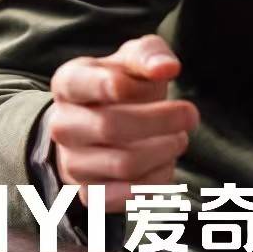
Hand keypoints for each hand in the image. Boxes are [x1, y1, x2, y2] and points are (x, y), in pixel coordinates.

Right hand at [46, 34, 198, 209]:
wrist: (106, 126)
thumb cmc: (125, 86)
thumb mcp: (134, 59)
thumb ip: (150, 54)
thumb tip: (166, 68)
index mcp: (68, 83)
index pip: (80, 84)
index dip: (115, 84)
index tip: (159, 79)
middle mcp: (62, 125)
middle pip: (110, 126)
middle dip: (161, 120)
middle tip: (190, 114)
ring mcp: (72, 163)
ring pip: (124, 163)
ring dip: (164, 150)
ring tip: (178, 138)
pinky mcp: (90, 194)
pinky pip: (128, 196)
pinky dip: (157, 181)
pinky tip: (165, 163)